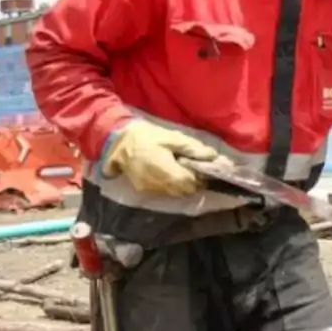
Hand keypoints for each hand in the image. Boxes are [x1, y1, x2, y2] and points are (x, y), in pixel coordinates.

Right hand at [101, 119, 217, 196]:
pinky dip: (169, 185)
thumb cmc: (147, 137)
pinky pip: (163, 192)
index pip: (191, 184)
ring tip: (178, 167)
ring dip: (180, 184)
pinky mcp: (142, 190)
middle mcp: (159, 185)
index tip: (201, 167)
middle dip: (192, 182)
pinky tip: (167, 171)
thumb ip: (192, 148)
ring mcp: (149, 189)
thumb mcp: (172, 138)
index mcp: (167, 172)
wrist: (118, 141)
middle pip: (184, 191)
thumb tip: (212, 156)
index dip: (200, 177)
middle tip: (191, 167)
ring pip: (174, 193)